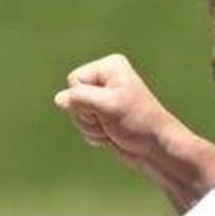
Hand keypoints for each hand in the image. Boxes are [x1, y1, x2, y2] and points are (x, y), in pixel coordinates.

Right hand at [53, 54, 181, 164]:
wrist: (156, 148)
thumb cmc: (138, 122)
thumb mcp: (107, 106)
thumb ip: (79, 98)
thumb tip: (58, 99)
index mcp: (109, 67)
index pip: (74, 80)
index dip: (85, 99)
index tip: (109, 107)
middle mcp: (105, 79)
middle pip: (72, 98)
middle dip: (88, 116)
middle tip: (111, 120)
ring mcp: (103, 99)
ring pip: (75, 114)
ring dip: (92, 128)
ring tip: (113, 129)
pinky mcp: (102, 116)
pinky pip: (82, 126)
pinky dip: (94, 135)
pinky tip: (112, 136)